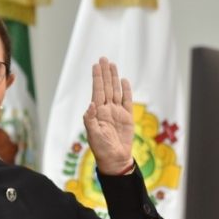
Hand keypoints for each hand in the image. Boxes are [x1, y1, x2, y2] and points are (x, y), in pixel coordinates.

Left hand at [83, 57, 133, 173]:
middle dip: (105, 73)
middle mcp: (107, 109)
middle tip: (104, 58)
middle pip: (106, 87)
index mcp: (98, 112)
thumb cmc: (101, 149)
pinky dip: (126, 90)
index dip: (97, 78)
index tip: (96, 65)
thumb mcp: (93, 135)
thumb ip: (90, 119)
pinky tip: (123, 81)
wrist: (115, 159)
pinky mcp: (127, 117)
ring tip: (112, 65)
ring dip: (114, 78)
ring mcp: (117, 112)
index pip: (97, 91)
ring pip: (116, 91)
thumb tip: (91, 104)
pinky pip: (127, 101)